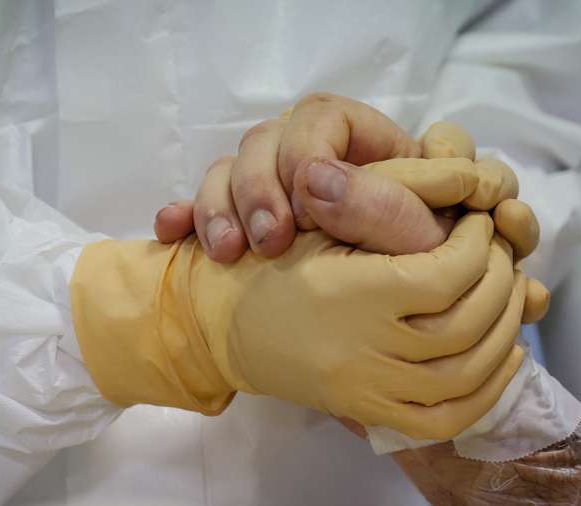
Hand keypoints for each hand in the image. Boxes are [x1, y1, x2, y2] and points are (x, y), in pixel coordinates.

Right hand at [73, 214, 527, 439]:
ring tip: (512, 295)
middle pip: (466, 324)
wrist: (217, 325)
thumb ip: (380, 210)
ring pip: (465, 374)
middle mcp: (362, 348)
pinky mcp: (368, 412)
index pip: (446, 274)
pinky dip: (487, 391)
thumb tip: (457, 192)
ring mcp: (366, 389)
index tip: (480, 222)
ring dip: (504, 330)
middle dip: (500, 282)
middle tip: (502, 254)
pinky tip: (505, 355)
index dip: (479, 245)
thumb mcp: (315, 222)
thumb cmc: (268, 262)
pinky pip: (444, 420)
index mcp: (349, 292)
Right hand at [154, 93, 540, 262]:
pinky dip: (182, 217)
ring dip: (220, 207)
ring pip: (224, 169)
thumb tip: (354, 179)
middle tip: (270, 241)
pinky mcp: (231, 210)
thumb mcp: (411, 242)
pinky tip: (169, 233)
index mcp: (356, 144)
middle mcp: (303, 151)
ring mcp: (263, 179)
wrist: (360, 314)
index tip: (310, 200)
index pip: (318, 117)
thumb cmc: (408, 263)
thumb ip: (399, 209)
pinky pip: (194, 201)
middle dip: (259, 189)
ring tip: (227, 253)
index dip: (309, 153)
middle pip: (262, 142)